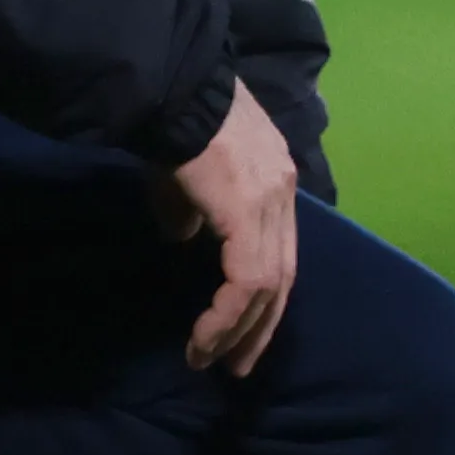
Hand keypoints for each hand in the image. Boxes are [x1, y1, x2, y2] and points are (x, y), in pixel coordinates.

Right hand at [165, 80, 297, 378]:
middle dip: (259, 327)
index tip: (242, 329)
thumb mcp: (187, 174)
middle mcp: (284, 193)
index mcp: (277, 181)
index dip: (265, 296)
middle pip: (283, 276)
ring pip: (267, 286)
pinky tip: (206, 336)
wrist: (171, 89)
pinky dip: (226, 315)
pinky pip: (246, 281)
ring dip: (240, 330)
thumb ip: (192, 211)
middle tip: (237, 365)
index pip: (281, 251)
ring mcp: (271, 202)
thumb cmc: (174, 125)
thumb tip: (185, 238)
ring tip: (214, 360)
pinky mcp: (248, 213)